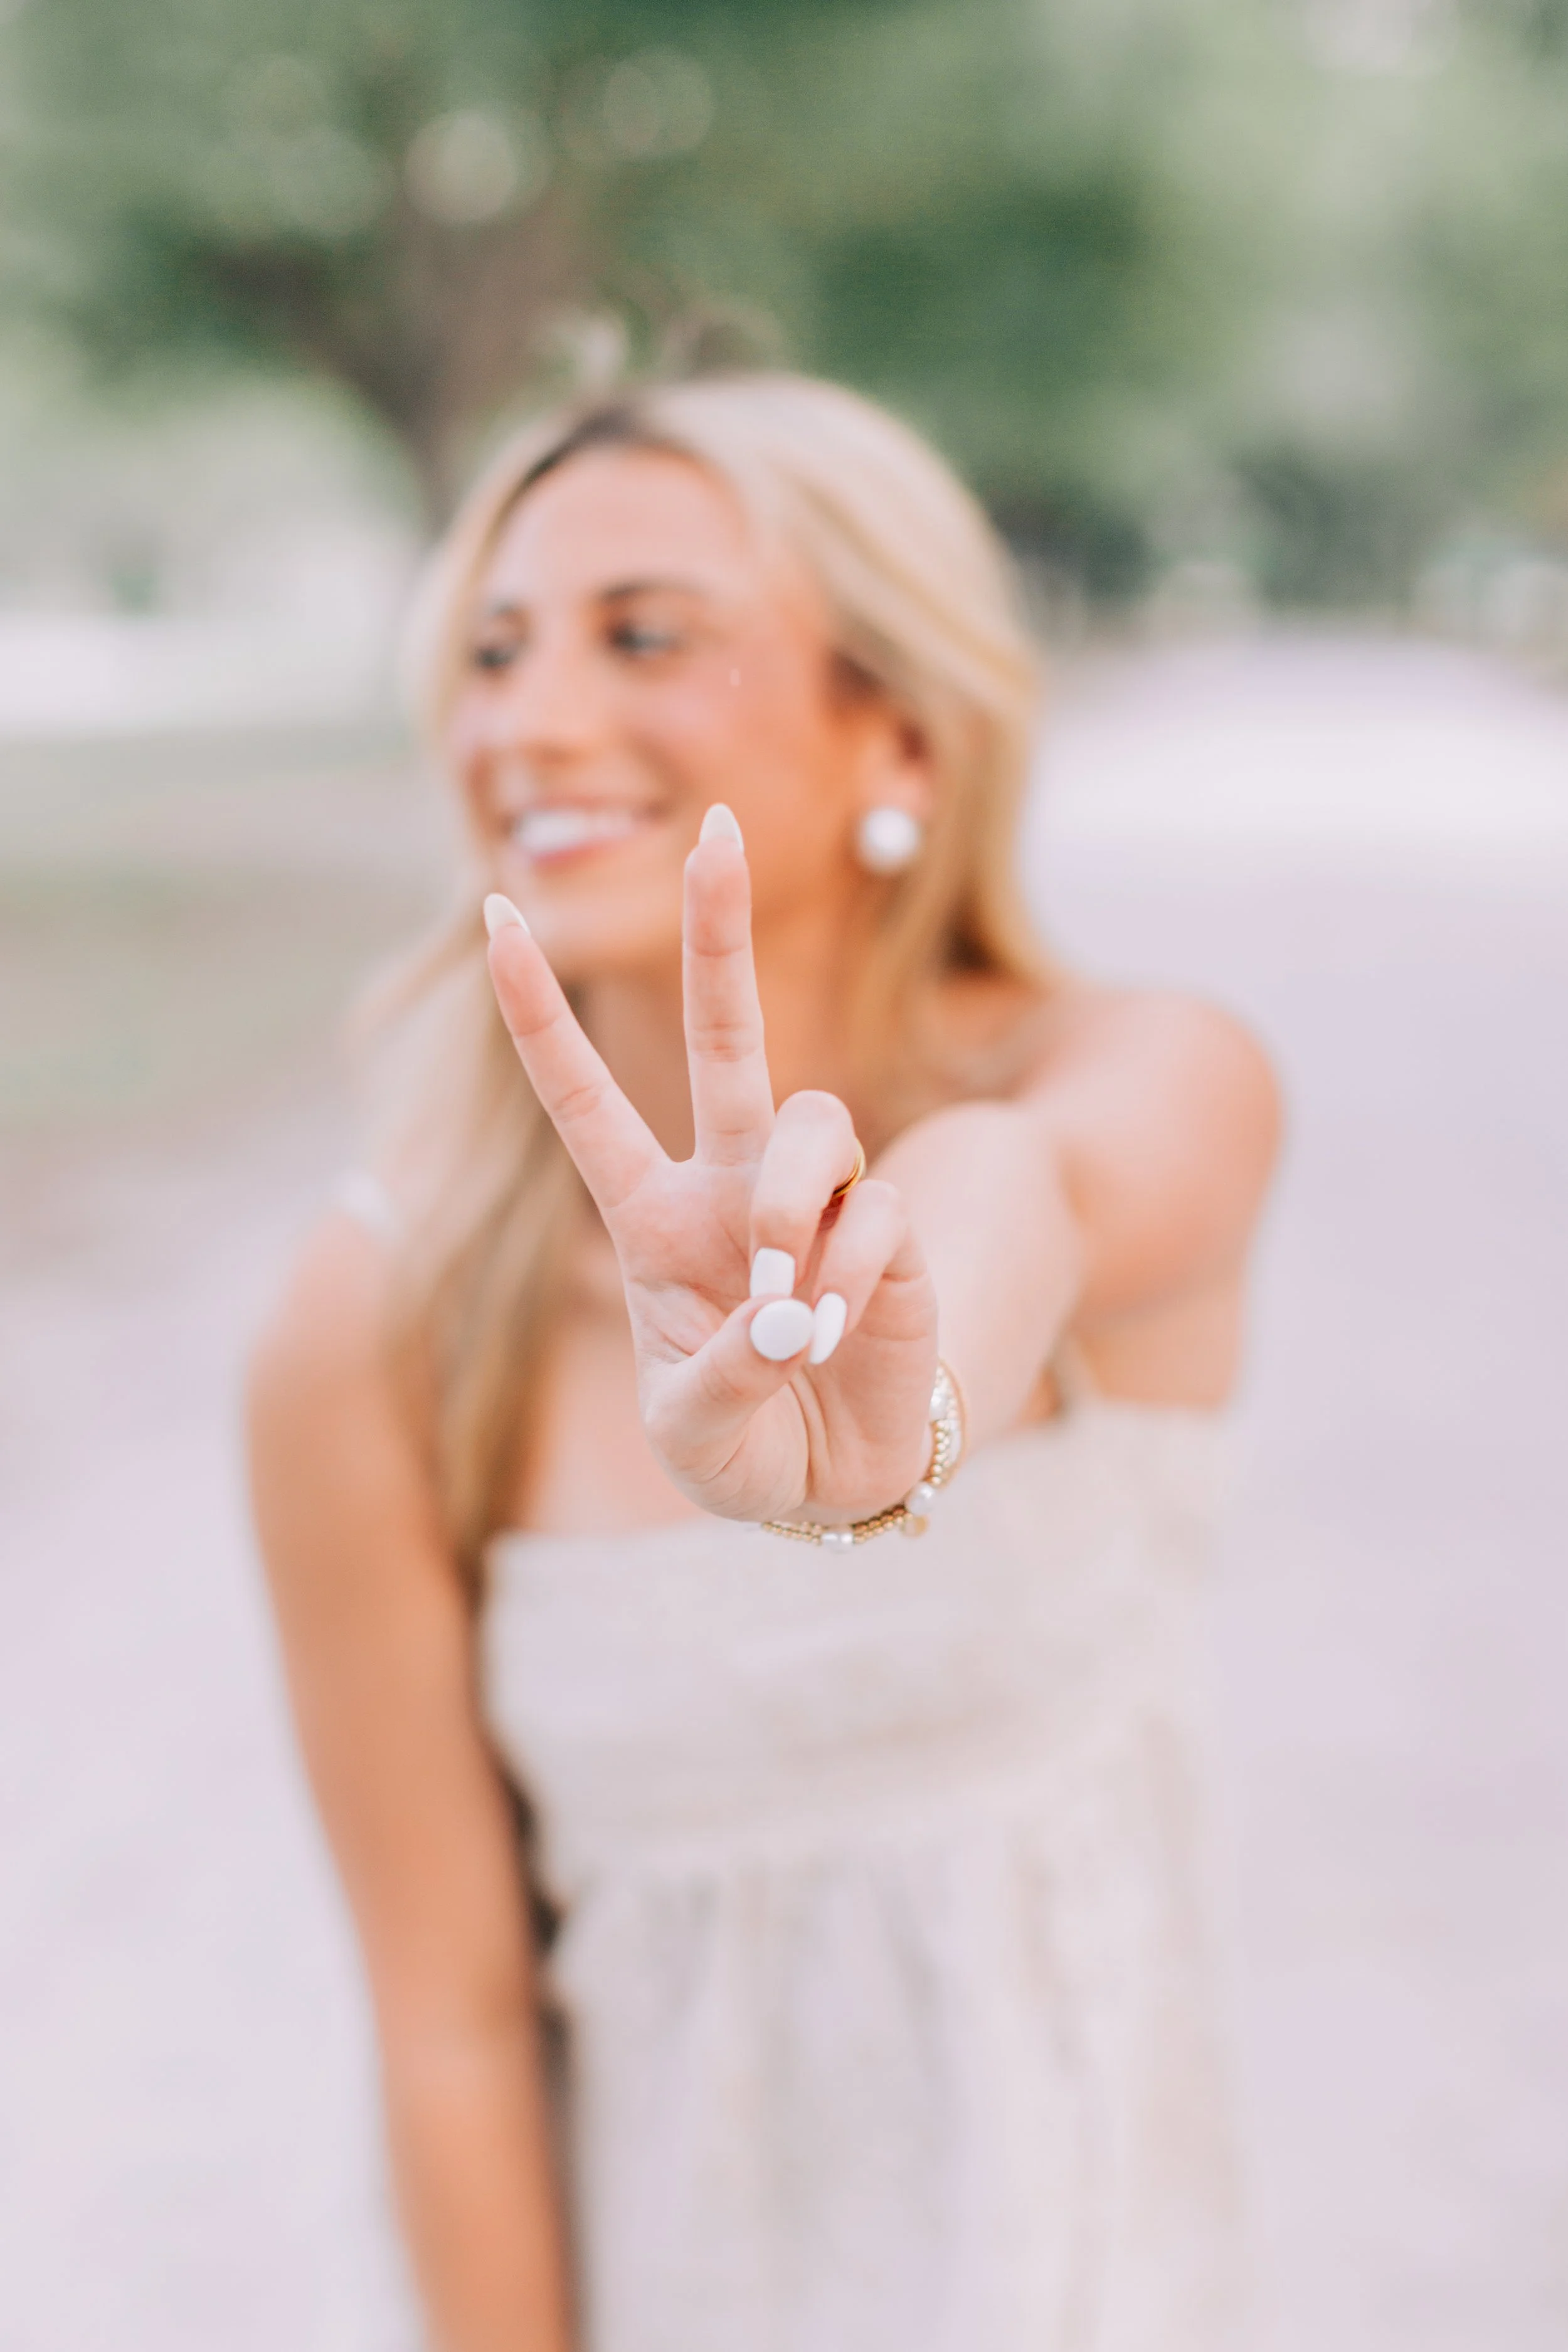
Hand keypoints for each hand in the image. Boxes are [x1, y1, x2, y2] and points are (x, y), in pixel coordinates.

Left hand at [483, 810, 938, 1524]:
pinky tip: (839, 1334)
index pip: (585, 1103)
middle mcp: (731, 1188)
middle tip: (715, 828)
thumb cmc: (742, 1446)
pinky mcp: (890, 1232)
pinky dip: (850, 1280)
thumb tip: (787, 1315)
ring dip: (788, 1211)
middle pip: (730, 1037)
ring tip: (790, 1312)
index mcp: (652, 1220)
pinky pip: (870, 1214)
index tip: (496, 919)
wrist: (834, 1486)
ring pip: (808, 1124)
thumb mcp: (691, 1434)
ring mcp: (815, 1203)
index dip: (540, 1016)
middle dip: (719, 931)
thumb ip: (718, 1377)